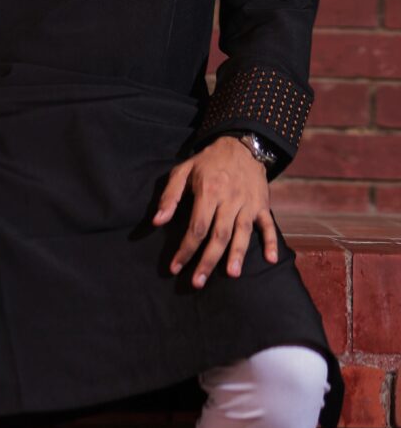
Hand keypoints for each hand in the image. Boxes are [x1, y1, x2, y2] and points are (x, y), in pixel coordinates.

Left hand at [151, 136, 277, 288]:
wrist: (241, 145)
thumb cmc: (208, 162)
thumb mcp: (183, 171)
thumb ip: (169, 196)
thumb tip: (157, 222)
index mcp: (209, 191)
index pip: (196, 226)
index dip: (186, 249)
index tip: (175, 267)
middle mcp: (229, 199)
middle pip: (219, 235)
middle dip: (208, 260)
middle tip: (198, 282)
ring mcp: (248, 203)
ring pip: (242, 232)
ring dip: (237, 254)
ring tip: (231, 274)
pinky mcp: (262, 204)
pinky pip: (268, 225)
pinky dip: (271, 242)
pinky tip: (271, 259)